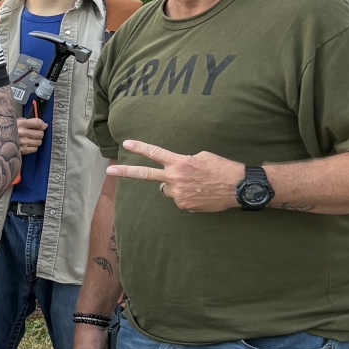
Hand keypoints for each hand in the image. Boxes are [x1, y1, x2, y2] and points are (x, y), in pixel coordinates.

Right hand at [16, 113, 46, 155]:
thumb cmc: (6, 131)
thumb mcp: (15, 122)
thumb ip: (29, 121)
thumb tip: (43, 124)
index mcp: (20, 123)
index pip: (38, 123)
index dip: (42, 125)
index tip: (42, 126)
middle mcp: (22, 132)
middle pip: (40, 133)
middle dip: (39, 133)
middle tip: (35, 133)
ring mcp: (22, 142)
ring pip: (39, 142)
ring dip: (36, 141)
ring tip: (30, 140)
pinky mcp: (22, 150)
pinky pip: (34, 149)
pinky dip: (33, 147)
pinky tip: (27, 145)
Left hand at [106, 140, 245, 212]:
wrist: (238, 187)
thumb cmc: (222, 168)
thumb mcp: (202, 157)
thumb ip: (183, 162)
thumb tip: (175, 171)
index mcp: (180, 162)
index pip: (155, 153)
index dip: (140, 147)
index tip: (126, 143)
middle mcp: (175, 177)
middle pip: (145, 174)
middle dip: (125, 171)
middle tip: (109, 171)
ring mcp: (178, 193)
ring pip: (167, 188)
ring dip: (176, 186)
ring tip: (195, 184)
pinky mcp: (184, 205)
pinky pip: (179, 199)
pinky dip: (187, 196)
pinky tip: (201, 193)